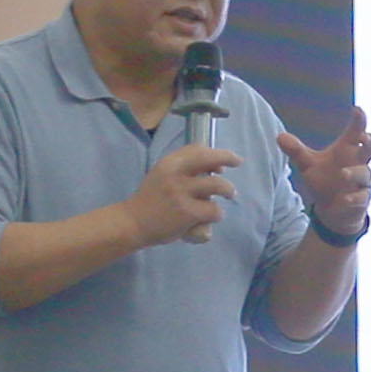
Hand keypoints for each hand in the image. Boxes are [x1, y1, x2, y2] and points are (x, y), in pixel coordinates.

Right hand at [125, 145, 242, 247]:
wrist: (132, 222)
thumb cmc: (151, 199)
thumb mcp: (162, 175)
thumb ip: (185, 168)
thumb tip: (218, 168)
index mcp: (168, 163)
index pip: (197, 149)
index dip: (216, 152)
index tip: (227, 158)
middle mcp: (175, 174)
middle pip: (210, 159)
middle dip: (228, 158)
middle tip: (238, 162)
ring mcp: (181, 193)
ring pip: (218, 186)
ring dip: (228, 190)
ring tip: (230, 194)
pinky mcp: (187, 213)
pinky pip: (214, 210)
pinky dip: (216, 214)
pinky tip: (210, 217)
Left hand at [282, 112, 370, 240]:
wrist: (333, 209)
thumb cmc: (325, 180)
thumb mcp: (308, 164)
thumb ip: (297, 151)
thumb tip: (280, 136)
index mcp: (348, 149)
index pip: (356, 131)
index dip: (359, 121)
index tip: (357, 109)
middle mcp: (358, 162)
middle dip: (370, 141)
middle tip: (363, 137)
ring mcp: (362, 181)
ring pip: (365, 173)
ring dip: (354, 173)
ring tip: (342, 174)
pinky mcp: (362, 199)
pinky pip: (362, 197)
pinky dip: (354, 198)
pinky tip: (344, 199)